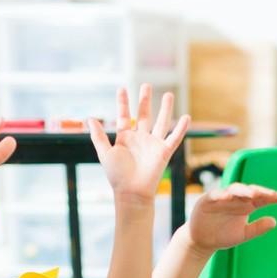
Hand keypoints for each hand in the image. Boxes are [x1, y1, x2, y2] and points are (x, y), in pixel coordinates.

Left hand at [92, 85, 189, 203]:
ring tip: (168, 94)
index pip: (124, 116)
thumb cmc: (117, 175)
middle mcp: (140, 139)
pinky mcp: (164, 152)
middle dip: (145, 100)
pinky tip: (186, 117)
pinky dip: (181, 128)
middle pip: (144, 115)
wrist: (132, 191)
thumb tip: (91, 119)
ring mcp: (153, 144)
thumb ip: (98, 136)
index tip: (122, 89)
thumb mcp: (105, 153)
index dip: (122, 103)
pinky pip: (174, 138)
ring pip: (161, 122)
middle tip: (146, 85)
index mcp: (125, 138)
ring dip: (165, 108)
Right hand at [186, 182, 276, 251]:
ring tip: (254, 194)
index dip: (272, 197)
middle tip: (272, 195)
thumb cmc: (223, 235)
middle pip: (250, 192)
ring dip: (244, 191)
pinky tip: (229, 196)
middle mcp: (236, 199)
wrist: (202, 242)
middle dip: (261, 192)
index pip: (261, 198)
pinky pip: (215, 195)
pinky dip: (222, 194)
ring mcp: (222, 198)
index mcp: (246, 205)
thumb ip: (258, 228)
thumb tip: (274, 221)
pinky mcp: (207, 201)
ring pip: (234, 190)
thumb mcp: (244, 234)